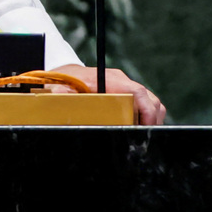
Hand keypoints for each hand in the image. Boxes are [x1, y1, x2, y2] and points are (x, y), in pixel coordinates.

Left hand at [50, 63, 166, 125]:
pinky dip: (144, 115)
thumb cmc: (63, 82)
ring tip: (139, 134)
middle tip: (142, 137)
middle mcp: (121, 80)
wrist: (64, 74)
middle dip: (150, 119)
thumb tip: (62, 104)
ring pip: (149, 101)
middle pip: (149, 98)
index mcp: (109, 79)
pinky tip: (135, 127)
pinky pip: (143, 103)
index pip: (137, 92)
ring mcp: (125, 85)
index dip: (147, 110)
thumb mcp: (60, 90)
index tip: (146, 127)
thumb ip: (64, 98)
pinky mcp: (125, 92)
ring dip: (149, 118)